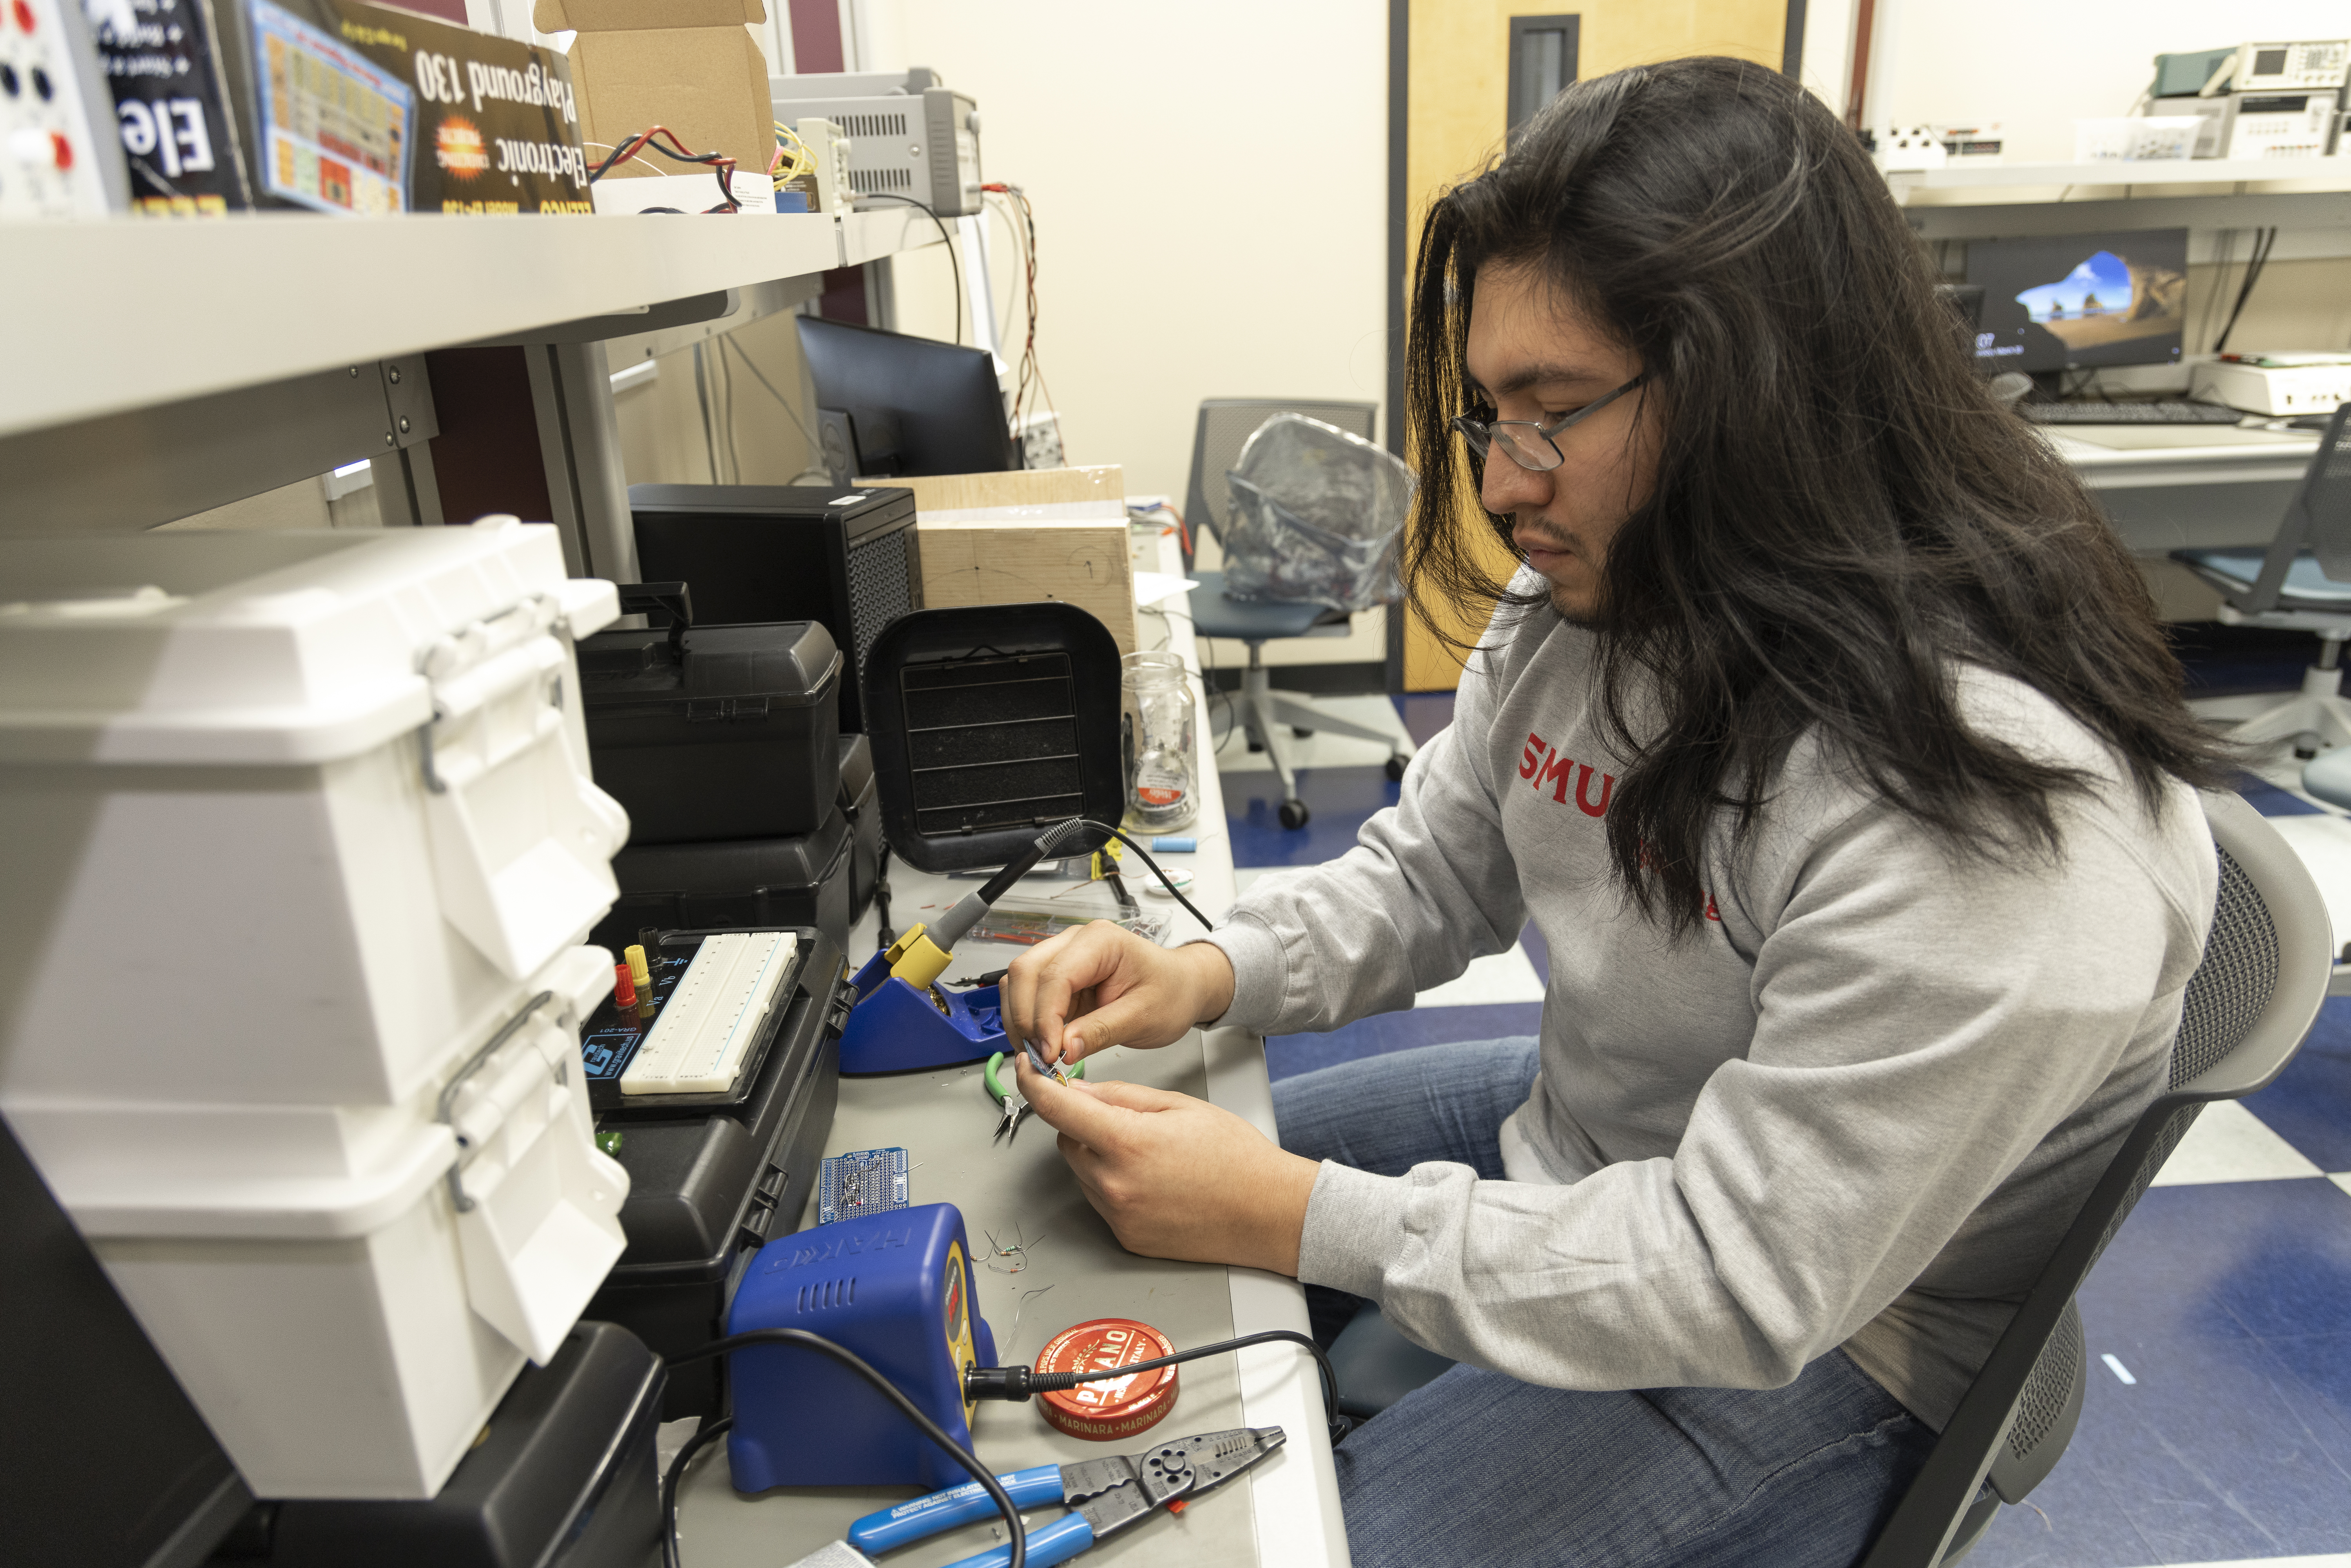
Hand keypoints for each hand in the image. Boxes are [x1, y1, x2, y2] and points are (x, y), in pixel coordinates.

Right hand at [1001, 922, 1234, 1065]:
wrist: (1181, 988)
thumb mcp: (1144, 1017)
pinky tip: (1041, 1044)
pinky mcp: (1059, 979)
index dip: (1045, 1017)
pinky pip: (1027, 995)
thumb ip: (1101, 1031)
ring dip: (1020, 1020)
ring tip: (1039, 1053)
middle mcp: (1076, 942)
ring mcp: (1063, 958)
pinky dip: (1027, 1021)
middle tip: (1039, 1056)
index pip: (1055, 975)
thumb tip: (1064, 1048)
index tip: (1050, 1052)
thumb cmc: (1171, 993)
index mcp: (1101, 942)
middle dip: (1024, 1017)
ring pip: (1018, 982)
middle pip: (1025, 971)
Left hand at [1014, 1055, 1317, 1273]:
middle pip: (1068, 1141)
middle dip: (1084, 1124)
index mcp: (1126, 1143)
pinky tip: (1153, 1181)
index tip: (1027, 1071)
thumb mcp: (1179, 1106)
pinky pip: (1101, 1200)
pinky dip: (1114, 1185)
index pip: (1057, 1109)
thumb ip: (1122, 1097)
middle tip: (1127, 1120)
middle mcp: (1115, 1184)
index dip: (1035, 1085)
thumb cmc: (1235, 1157)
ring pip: (1082, 1172)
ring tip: (1150, 1154)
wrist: (1267, 1212)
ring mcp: (1118, 1216)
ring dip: (1099, 1156)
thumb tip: (1079, 1089)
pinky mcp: (1125, 1237)